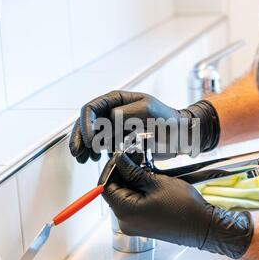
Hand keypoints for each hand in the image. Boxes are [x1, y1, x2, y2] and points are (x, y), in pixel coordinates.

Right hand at [69, 90, 219, 162]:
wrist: (180, 134)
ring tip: (86, 159)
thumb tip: (108, 119)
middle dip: (80, 139)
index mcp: (116, 100)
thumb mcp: (148, 110)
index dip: (85, 124)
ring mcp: (114, 127)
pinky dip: (97, 153)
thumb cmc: (167, 119)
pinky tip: (97, 159)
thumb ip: (126, 112)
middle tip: (78, 154)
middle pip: (87, 124)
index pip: (91, 109)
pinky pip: (102, 146)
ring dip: (86, 148)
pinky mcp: (119, 142)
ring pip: (92, 137)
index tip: (88, 140)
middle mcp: (112, 112)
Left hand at [99, 153, 253, 258]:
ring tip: (145, 164)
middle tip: (135, 156)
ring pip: (125, 196)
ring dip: (132, 179)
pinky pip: (134, 203)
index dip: (111, 168)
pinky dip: (138, 189)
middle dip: (123, 172)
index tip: (120, 155)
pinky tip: (149, 177)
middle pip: (115, 191)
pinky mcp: (143, 223)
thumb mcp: (156, 182)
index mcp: (125, 212)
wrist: (203, 226)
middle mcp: (126, 221)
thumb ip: (133, 171)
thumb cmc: (184, 207)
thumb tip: (120, 160)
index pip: (105, 186)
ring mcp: (134, 224)